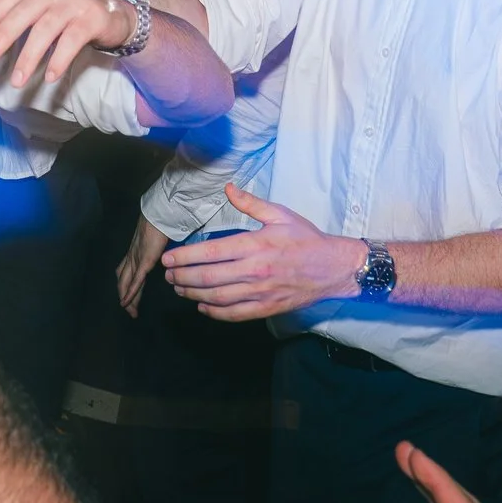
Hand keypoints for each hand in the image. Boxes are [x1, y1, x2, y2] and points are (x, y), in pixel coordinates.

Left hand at [0, 0, 134, 87]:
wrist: (115, 15)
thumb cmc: (69, 8)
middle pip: (25, 12)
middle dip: (4, 36)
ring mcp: (76, 1)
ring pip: (45, 30)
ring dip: (29, 57)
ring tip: (17, 80)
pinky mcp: (93, 18)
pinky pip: (71, 42)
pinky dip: (58, 60)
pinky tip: (49, 77)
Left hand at [116, 215, 168, 317]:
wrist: (161, 214)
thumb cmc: (162, 224)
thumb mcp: (156, 240)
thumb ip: (156, 250)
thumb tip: (162, 257)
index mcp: (134, 252)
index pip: (125, 272)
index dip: (125, 286)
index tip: (128, 298)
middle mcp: (131, 257)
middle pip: (123, 280)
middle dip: (126, 296)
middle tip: (129, 310)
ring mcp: (136, 259)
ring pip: (127, 283)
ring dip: (128, 299)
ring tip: (130, 311)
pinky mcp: (144, 261)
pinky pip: (135, 280)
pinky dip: (131, 293)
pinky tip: (128, 303)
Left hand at [160, 185, 362, 320]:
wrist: (334, 268)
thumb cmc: (306, 239)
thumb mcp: (280, 214)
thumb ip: (250, 203)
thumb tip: (227, 188)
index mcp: (255, 245)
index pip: (210, 252)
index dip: (185, 257)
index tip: (168, 258)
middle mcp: (254, 271)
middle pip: (208, 278)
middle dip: (182, 277)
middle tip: (167, 275)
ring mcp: (260, 293)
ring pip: (217, 298)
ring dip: (193, 294)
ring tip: (179, 288)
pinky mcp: (267, 308)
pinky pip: (234, 314)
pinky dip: (214, 312)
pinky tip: (202, 306)